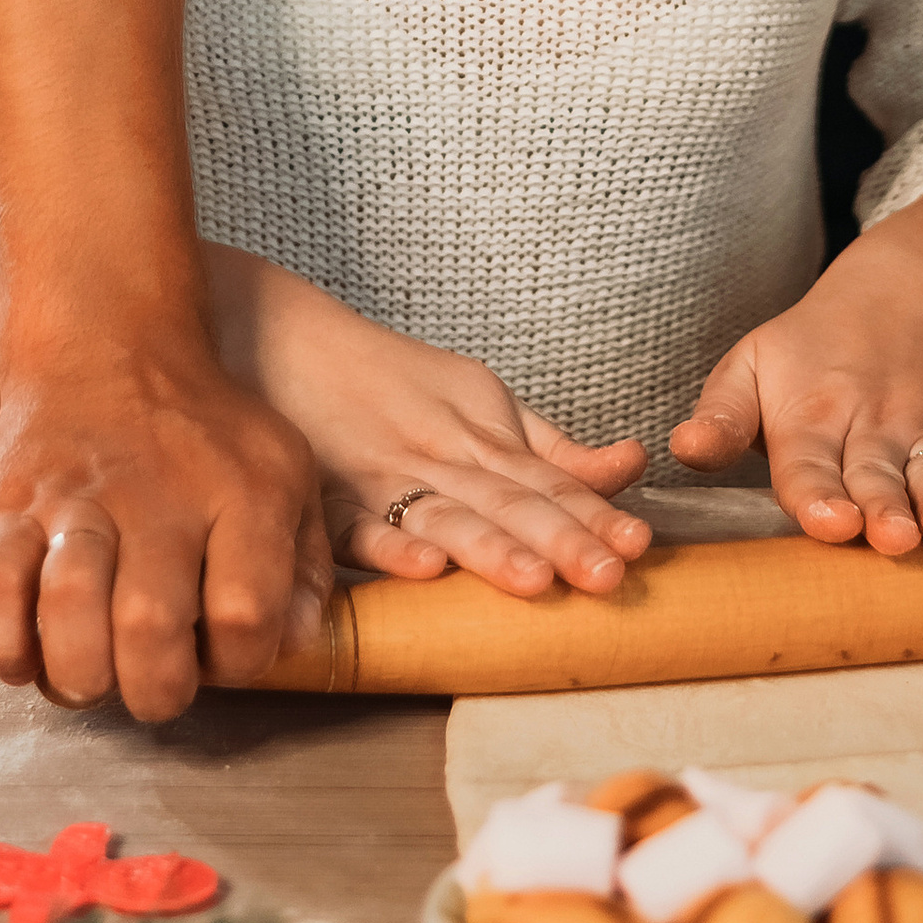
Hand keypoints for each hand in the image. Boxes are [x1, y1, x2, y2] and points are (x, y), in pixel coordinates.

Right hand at [0, 341, 333, 725]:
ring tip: (96, 673)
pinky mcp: (9, 509)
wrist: (107, 344)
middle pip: (151, 626)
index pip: (247, 615)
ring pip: (69, 610)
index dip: (238, 664)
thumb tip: (296, 644)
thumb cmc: (204, 432)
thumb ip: (303, 566)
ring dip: (82, 673)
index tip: (222, 654)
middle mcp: (159, 497)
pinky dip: (6, 646)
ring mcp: (76, 503)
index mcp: (240, 493)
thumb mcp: (283, 473)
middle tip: (153, 683)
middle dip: (155, 689)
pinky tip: (33, 654)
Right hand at [214, 255, 652, 601]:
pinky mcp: (328, 503)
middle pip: (510, 502)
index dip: (594, 514)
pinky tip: (422, 569)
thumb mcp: (480, 398)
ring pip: (447, 516)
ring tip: (534, 582)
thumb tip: (630, 466)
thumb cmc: (389, 380)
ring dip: (490, 550)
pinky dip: (390, 546)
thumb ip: (551, 447)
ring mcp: (384, 480)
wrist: (283, 340)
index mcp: (480, 433)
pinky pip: (358, 529)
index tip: (639, 547)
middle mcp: (441, 457)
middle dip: (562, 539)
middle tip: (610, 577)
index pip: (549, 480)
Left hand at [670, 196, 922, 554]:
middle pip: (877, 475)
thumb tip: (681, 449)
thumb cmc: (814, 348)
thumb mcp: (753, 364)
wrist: (908, 292)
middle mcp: (873, 424)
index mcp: (811, 415)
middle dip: (885, 510)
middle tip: (891, 541)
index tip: (828, 522)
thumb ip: (721, 415)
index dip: (818, 495)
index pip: (809, 463)